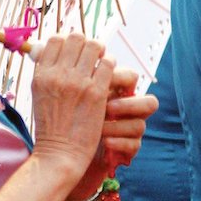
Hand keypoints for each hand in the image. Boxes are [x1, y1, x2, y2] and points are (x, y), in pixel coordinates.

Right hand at [30, 34, 115, 183]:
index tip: (73, 51)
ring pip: (94, 46)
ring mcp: (78, 82)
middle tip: (89, 55)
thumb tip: (51, 49)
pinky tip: (107, 74)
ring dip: (99, 52)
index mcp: (41, 74)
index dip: (67, 41)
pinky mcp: (97, 92)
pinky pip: (108, 63)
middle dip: (85, 44)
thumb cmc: (50, 126)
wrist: (60, 153)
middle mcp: (58, 74)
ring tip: (99, 62)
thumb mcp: (38, 95)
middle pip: (76, 38)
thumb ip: (45, 72)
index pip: (55, 39)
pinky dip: (109, 64)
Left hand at [60, 67, 157, 200]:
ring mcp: (130, 130)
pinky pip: (134, 146)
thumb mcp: (68, 93)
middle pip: (149, 102)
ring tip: (100, 128)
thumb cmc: (68, 116)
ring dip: (118, 125)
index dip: (120, 77)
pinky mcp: (128, 149)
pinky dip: (119, 143)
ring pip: (140, 126)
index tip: (97, 80)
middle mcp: (129, 110)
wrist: (66, 150)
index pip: (131, 78)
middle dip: (128, 103)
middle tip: (106, 106)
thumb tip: (50, 50)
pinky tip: (105, 142)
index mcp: (117, 92)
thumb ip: (70, 73)